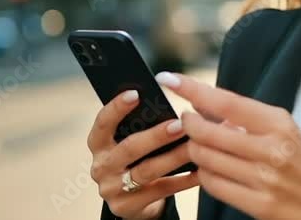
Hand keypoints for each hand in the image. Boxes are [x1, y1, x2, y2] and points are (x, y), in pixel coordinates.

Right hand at [86, 90, 202, 219]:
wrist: (135, 200)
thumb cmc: (138, 158)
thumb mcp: (131, 141)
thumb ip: (141, 124)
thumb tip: (169, 102)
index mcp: (99, 144)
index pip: (102, 123)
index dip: (116, 108)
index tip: (136, 93)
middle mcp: (101, 166)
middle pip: (130, 148)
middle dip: (156, 135)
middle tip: (181, 124)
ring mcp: (112, 189)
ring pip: (147, 171)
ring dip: (173, 157)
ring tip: (194, 146)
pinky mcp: (127, 207)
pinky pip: (161, 190)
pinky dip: (184, 180)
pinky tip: (201, 170)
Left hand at [156, 72, 300, 219]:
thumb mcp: (285, 130)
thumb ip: (248, 118)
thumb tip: (204, 104)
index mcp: (279, 123)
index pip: (226, 101)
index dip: (193, 89)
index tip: (169, 78)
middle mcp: (271, 149)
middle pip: (208, 132)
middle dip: (188, 124)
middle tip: (186, 121)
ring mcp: (264, 179)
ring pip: (205, 159)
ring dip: (195, 150)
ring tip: (201, 146)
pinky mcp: (259, 205)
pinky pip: (213, 185)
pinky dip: (205, 174)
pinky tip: (211, 169)